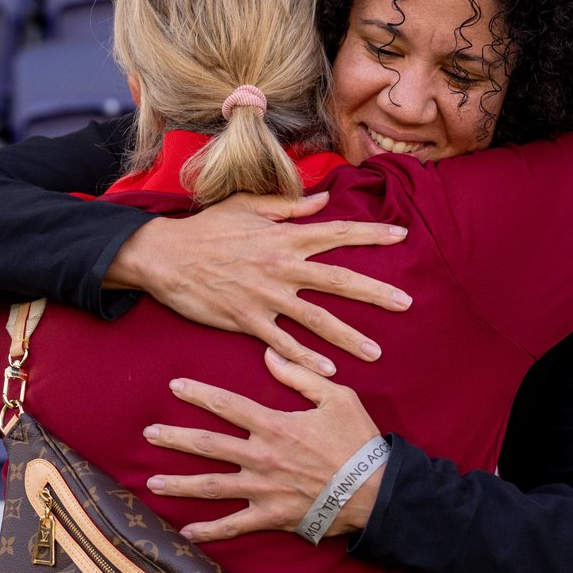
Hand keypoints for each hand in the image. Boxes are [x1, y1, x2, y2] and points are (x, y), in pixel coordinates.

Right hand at [107, 191, 410, 374]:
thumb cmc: (206, 228)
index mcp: (285, 236)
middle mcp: (282, 265)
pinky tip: (328, 372)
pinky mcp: (247, 319)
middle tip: (407, 303)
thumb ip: (289, 206)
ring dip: (348, 337)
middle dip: (376, 292)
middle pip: (339, 279)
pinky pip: (283, 343)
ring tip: (375, 353)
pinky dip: (305, 358)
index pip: (338, 231)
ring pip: (316, 318)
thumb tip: (324, 201)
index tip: (402, 235)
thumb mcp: (247, 206)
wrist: (165, 255)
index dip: (372, 232)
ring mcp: (266, 295)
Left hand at [143, 349, 385, 542]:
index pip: (227, 405)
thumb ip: (300, 375)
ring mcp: (263, 489)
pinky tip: (186, 532)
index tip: (175, 386)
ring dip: (179, 483)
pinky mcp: (271, 516)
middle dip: (175, 438)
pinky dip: (209, 531)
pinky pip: (234, 525)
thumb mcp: (337, 397)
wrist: (376, 492)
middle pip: (208, 445)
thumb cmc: (359, 442)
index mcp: (275, 425)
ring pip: (212, 486)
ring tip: (152, 482)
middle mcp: (262, 457)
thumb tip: (270, 354)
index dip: (199, 394)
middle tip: (149, 433)